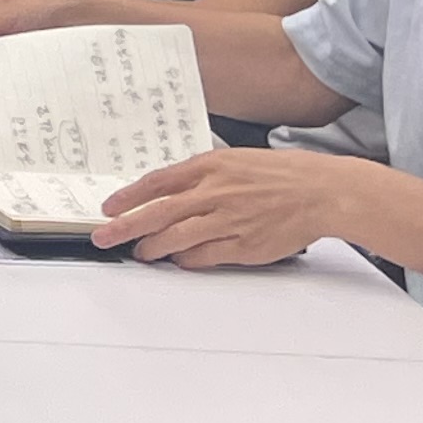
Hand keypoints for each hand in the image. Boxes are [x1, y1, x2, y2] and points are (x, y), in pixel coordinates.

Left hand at [91, 147, 358, 268]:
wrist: (319, 191)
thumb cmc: (279, 174)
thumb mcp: (234, 160)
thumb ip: (200, 175)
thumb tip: (167, 191)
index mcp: (210, 167)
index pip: (157, 183)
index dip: (128, 197)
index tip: (108, 208)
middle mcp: (215, 193)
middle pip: (158, 213)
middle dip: (125, 227)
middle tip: (104, 237)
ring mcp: (228, 221)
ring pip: (177, 238)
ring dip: (152, 248)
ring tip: (140, 252)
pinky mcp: (243, 246)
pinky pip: (205, 257)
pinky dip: (186, 261)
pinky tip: (177, 261)